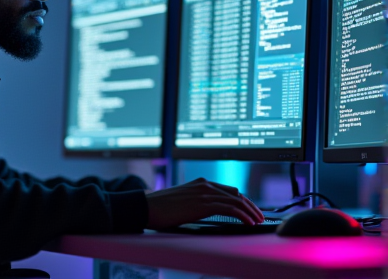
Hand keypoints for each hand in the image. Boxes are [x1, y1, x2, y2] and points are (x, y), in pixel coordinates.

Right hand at [145, 177, 263, 229]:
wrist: (147, 206)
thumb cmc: (161, 206)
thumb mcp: (182, 200)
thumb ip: (196, 200)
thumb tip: (207, 210)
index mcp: (200, 182)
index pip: (229, 190)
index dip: (243, 201)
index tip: (250, 210)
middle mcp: (205, 185)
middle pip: (236, 194)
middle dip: (251, 206)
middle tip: (260, 217)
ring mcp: (204, 193)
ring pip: (236, 201)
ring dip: (250, 212)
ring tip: (258, 221)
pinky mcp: (203, 204)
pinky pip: (230, 208)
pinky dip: (242, 215)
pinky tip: (248, 222)